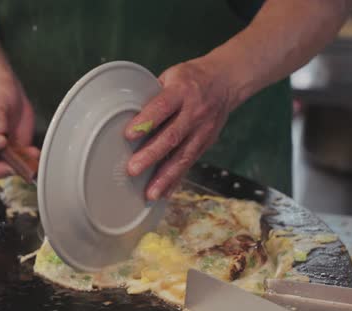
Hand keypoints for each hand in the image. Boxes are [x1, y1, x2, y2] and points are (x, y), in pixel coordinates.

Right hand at [0, 76, 39, 177]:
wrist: (9, 96)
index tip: (2, 140)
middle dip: (0, 169)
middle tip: (16, 162)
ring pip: (3, 171)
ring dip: (18, 166)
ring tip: (32, 154)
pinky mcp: (13, 156)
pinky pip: (20, 165)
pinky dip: (29, 162)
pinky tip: (35, 153)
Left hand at [124, 58, 238, 199]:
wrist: (226, 81)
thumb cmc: (190, 79)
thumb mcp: (171, 76)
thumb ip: (152, 96)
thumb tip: (124, 115)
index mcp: (182, 91)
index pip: (162, 106)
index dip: (146, 121)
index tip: (129, 135)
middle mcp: (194, 112)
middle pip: (172, 136)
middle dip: (151, 155)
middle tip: (133, 170)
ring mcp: (203, 129)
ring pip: (183, 156)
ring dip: (165, 177)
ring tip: (150, 193)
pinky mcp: (206, 143)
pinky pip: (190, 163)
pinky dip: (176, 179)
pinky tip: (164, 193)